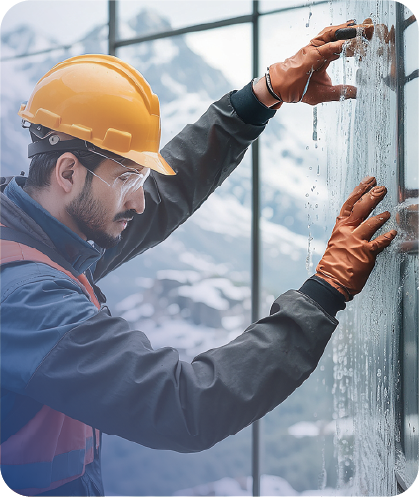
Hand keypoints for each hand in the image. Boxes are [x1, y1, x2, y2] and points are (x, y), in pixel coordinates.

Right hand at [254, 19, 373, 107]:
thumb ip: (341, 92)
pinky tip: (347, 41)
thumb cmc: (298, 89)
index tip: (369, 39)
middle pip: (340, 36)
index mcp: (324, 57)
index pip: (343, 46)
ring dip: (348, 31)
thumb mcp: (325, 93)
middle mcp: (320, 50)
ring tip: (363, 28)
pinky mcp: (309, 54)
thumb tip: (357, 93)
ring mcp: (314, 50)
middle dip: (356, 31)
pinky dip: (336, 44)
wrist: (280, 89)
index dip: (356, 42)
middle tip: (371, 27)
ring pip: (333, 35)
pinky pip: (324, 47)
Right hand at [316, 176, 396, 299]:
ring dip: (381, 216)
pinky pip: (379, 242)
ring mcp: (356, 242)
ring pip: (371, 222)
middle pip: (361, 208)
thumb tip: (349, 222)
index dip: (360, 190)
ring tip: (388, 213)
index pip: (349, 204)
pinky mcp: (365, 253)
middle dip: (372, 196)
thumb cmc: (334, 265)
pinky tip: (393, 233)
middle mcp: (347, 232)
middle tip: (382, 188)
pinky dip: (387, 237)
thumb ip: (345, 231)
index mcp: (340, 228)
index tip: (368, 181)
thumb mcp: (335, 243)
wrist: (331, 281)